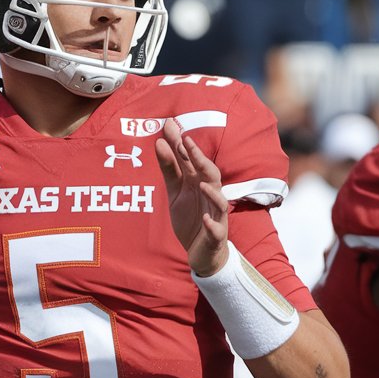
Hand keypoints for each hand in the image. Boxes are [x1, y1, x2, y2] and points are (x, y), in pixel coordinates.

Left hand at [155, 118, 229, 276]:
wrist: (201, 252)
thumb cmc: (191, 217)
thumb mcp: (175, 192)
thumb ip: (169, 168)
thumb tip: (159, 141)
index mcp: (199, 182)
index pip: (191, 160)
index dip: (181, 144)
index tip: (170, 126)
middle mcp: (210, 195)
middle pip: (209, 174)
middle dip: (199, 159)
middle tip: (187, 143)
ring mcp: (216, 215)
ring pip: (219, 201)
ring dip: (212, 192)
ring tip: (201, 184)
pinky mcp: (216, 235)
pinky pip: (217, 230)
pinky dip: (213, 225)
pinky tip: (206, 220)